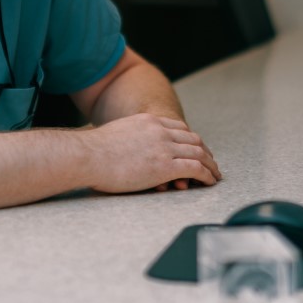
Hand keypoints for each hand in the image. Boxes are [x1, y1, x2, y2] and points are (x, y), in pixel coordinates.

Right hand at [81, 113, 221, 193]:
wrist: (87, 156)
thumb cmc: (92, 151)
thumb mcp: (115, 135)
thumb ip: (127, 139)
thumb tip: (121, 148)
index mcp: (148, 121)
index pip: (179, 127)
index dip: (192, 139)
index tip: (196, 148)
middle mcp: (160, 131)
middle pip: (192, 138)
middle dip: (204, 151)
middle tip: (211, 162)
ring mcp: (164, 147)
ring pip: (198, 153)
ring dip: (210, 165)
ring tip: (215, 174)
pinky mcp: (165, 166)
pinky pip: (195, 169)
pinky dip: (206, 175)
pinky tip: (209, 181)